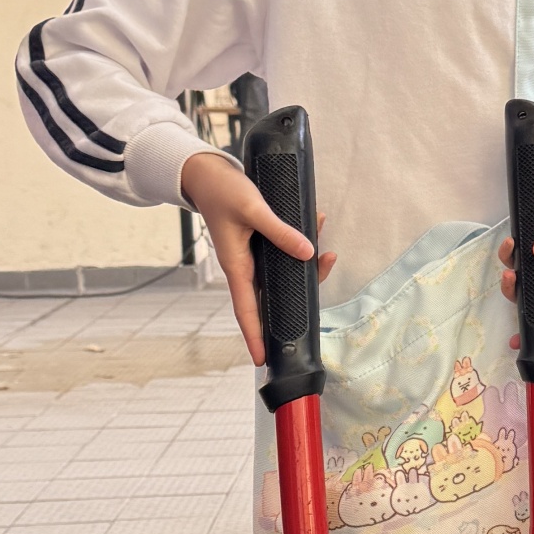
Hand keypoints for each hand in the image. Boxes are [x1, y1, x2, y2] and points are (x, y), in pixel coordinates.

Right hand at [180, 150, 330, 363]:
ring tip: (327, 251)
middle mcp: (245, 266)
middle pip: (273, 294)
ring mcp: (253, 256)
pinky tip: (315, 227)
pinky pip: (283, 251)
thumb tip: (308, 252)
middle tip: (324, 276)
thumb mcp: (253, 209)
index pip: (246, 311)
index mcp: (237, 266)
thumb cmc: (222, 191)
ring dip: (307, 262)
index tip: (262, 359)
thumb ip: (280, 231)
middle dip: (301, 291)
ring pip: (283, 271)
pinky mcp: (259, 243)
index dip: (255, 336)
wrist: (206, 173)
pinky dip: (300, 243)